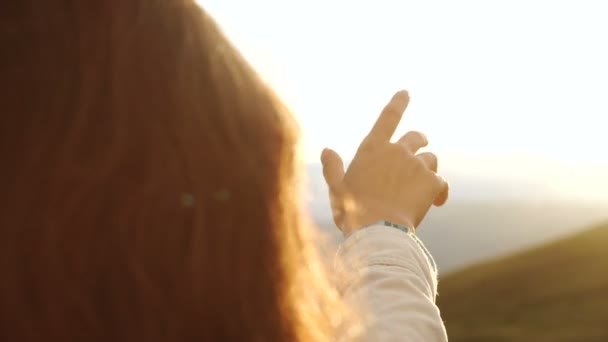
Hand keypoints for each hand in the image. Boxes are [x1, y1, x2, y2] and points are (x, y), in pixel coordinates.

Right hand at [321, 90, 448, 233]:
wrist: (377, 231)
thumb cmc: (352, 210)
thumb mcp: (336, 188)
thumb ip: (333, 167)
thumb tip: (327, 150)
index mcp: (372, 149)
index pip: (387, 118)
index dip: (397, 103)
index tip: (406, 92)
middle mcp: (396, 151)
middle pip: (417, 137)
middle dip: (420, 140)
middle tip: (423, 145)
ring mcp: (416, 165)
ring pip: (431, 159)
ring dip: (428, 168)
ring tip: (422, 186)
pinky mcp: (431, 182)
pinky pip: (442, 182)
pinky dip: (441, 191)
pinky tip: (437, 202)